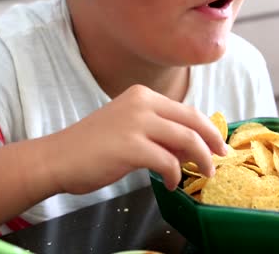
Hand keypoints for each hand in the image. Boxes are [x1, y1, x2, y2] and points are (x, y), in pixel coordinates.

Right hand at [45, 85, 226, 193]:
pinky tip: (170, 183)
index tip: (217, 144)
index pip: (187, 110)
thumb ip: (160, 134)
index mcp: (143, 96)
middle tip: (221, 158)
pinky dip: (175, 174)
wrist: (57, 158)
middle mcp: (142, 103)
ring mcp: (136, 123)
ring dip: (201, 159)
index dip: (207, 128)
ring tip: (204, 173)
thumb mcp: (131, 129)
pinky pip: (168, 161)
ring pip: (187, 139)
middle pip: (193, 120)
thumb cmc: (94, 146)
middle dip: (213, 141)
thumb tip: (191, 148)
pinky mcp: (130, 146)